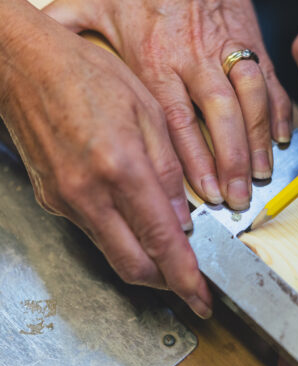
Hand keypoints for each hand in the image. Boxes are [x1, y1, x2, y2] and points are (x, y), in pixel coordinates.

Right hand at [0, 0, 210, 317]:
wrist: (26, 66)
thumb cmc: (89, 77)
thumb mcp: (149, 114)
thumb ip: (170, 171)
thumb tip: (183, 219)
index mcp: (121, 168)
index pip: (162, 241)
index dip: (186, 279)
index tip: (202, 300)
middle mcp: (89, 194)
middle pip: (134, 266)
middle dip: (167, 284)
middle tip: (190, 284)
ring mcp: (66, 202)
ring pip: (114, 256)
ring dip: (146, 264)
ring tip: (170, 256)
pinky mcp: (54, 202)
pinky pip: (96, 235)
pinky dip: (124, 242)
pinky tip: (138, 227)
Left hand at [44, 0, 291, 209]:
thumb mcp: (91, 0)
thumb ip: (67, 32)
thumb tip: (33, 56)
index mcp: (157, 57)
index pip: (179, 120)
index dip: (195, 161)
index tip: (206, 192)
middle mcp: (196, 58)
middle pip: (220, 117)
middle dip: (233, 161)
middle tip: (239, 197)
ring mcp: (228, 49)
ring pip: (251, 101)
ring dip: (259, 142)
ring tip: (262, 175)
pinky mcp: (251, 41)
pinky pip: (270, 80)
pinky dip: (280, 110)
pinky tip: (281, 138)